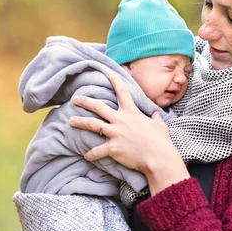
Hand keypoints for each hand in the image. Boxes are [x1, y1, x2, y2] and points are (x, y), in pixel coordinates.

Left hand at [70, 72, 189, 194]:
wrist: (158, 157)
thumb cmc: (161, 141)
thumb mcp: (160, 125)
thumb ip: (156, 118)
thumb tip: (157, 114)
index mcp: (132, 112)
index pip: (122, 92)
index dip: (116, 81)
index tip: (109, 73)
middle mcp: (121, 120)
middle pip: (98, 107)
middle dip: (85, 102)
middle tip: (75, 99)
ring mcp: (115, 133)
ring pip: (93, 125)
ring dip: (80, 122)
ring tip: (70, 121)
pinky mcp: (113, 148)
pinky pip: (97, 151)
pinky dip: (91, 154)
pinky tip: (86, 156)